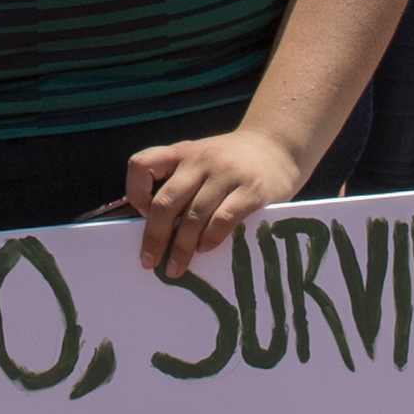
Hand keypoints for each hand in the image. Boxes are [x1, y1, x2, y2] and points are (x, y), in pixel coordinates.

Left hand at [125, 124, 306, 281]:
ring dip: (181, 247)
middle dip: (154, 237)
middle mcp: (200, 159)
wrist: (277, 145)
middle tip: (150, 261)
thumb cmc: (231, 161)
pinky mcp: (252, 189)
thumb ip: (180, 184)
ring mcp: (227, 173)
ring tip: (176, 268)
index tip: (143, 215)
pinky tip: (205, 249)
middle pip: (165, 201)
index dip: (135, 193)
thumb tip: (157, 232)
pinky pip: (223, 219)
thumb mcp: (200, 160)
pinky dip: (210, 239)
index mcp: (181, 152)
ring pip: (193, 216)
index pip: (141, 165)